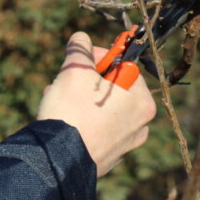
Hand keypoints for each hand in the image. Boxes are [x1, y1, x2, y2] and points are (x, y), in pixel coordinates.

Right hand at [37, 32, 156, 176]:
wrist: (56, 162)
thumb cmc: (73, 113)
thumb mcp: (75, 71)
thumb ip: (80, 49)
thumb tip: (80, 38)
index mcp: (142, 103)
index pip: (124, 67)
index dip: (101, 58)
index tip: (83, 57)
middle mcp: (140, 126)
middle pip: (112, 89)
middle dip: (86, 80)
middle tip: (66, 79)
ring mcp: (123, 145)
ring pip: (101, 110)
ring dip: (79, 99)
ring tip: (58, 98)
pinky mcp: (106, 158)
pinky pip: (95, 130)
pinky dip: (80, 121)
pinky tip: (61, 120)